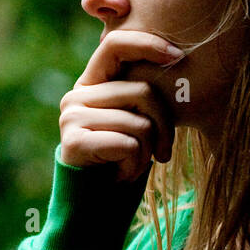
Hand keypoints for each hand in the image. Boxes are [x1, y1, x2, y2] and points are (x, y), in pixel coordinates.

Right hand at [58, 30, 182, 181]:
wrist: (93, 205)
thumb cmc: (121, 161)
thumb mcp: (133, 121)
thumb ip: (141, 95)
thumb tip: (178, 60)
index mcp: (91, 84)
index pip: (115, 44)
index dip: (147, 44)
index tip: (178, 56)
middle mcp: (76, 95)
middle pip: (142, 91)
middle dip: (164, 126)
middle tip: (162, 152)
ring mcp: (71, 117)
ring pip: (140, 122)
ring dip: (147, 152)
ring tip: (131, 166)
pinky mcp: (74, 141)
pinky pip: (128, 144)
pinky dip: (134, 165)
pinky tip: (120, 174)